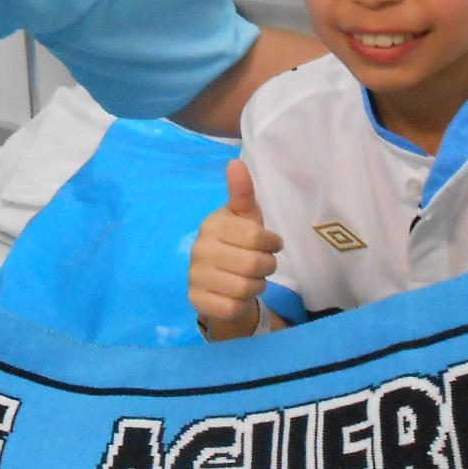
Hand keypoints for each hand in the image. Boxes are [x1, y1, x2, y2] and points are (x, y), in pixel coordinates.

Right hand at [189, 158, 284, 340]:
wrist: (217, 279)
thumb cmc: (237, 242)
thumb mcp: (244, 217)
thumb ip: (242, 192)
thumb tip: (236, 162)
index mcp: (213, 226)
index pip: (256, 238)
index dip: (271, 244)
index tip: (271, 244)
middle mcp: (200, 250)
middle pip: (254, 265)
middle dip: (267, 267)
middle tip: (263, 264)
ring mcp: (196, 276)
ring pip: (246, 288)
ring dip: (257, 285)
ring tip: (252, 278)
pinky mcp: (197, 301)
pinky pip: (232, 306)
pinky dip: (242, 303)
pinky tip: (238, 294)